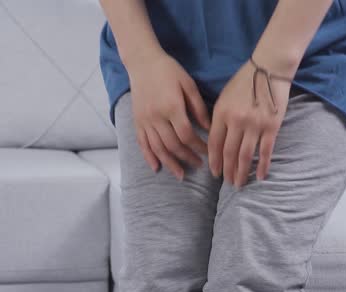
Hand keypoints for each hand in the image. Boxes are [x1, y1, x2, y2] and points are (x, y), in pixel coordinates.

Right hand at [126, 51, 211, 179]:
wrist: (142, 62)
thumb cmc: (169, 71)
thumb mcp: (188, 85)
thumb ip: (198, 107)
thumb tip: (209, 129)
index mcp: (171, 106)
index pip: (187, 134)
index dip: (198, 146)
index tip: (208, 152)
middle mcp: (156, 116)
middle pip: (172, 145)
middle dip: (187, 157)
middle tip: (199, 165)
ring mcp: (144, 120)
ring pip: (157, 148)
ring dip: (170, 163)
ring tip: (181, 174)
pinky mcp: (137, 121)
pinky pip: (142, 143)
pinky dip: (149, 157)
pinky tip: (156, 168)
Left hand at [209, 60, 290, 186]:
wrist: (270, 68)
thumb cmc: (245, 81)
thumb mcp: (224, 96)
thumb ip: (218, 117)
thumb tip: (214, 139)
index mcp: (222, 113)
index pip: (214, 143)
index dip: (213, 160)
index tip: (214, 172)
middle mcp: (236, 121)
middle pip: (228, 152)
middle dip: (227, 170)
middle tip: (227, 182)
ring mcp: (255, 124)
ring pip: (245, 155)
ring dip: (241, 172)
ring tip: (239, 184)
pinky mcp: (271, 126)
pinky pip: (265, 150)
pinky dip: (262, 165)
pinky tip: (260, 176)